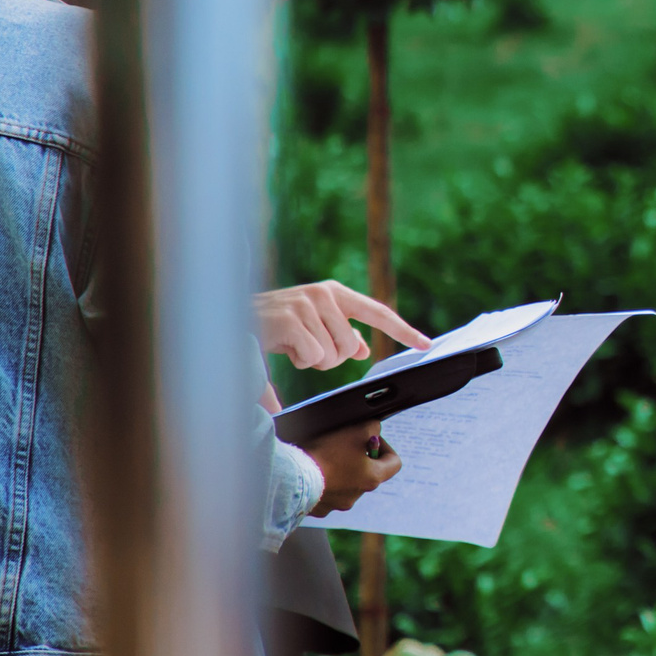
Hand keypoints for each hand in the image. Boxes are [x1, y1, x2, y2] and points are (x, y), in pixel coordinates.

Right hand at [254, 280, 431, 370]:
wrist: (229, 316)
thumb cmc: (272, 325)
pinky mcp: (291, 318)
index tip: (426, 344)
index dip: (403, 330)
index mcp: (335, 294)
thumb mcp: (311, 326)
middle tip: (304, 348)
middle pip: (351, 348)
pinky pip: (314, 356)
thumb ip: (340, 334)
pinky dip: (299, 361)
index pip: (377, 312)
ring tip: (291, 344)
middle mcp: (324, 294)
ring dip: (312, 360)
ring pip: (332, 355)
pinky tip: (282, 347)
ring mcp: (307, 303)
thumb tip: (364, 348)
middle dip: (329, 359)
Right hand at [300, 419, 401, 513]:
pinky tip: (312, 470)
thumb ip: (372, 428)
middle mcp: (357, 495)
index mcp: (372, 479)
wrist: (292, 477)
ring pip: (345, 484)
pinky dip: (321, 482)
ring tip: (324, 457)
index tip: (371, 439)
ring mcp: (337, 504)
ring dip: (340, 470)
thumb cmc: (327, 454)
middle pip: (367, 473)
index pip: (394, 463)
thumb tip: (374, 431)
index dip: (385, 447)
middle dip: (359, 457)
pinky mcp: (318, 508)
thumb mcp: (356, 431)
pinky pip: (325, 493)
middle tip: (344, 445)